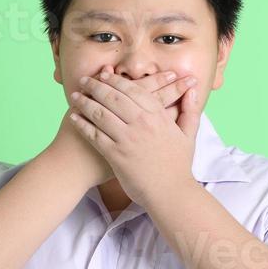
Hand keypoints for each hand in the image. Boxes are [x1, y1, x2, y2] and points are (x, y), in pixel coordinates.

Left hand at [45, 71, 193, 189]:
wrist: (171, 193)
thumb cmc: (179, 166)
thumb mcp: (189, 135)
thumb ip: (190, 110)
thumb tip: (193, 90)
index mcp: (158, 116)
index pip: (133, 90)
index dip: (116, 81)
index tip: (104, 75)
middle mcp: (141, 123)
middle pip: (113, 97)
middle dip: (96, 86)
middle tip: (84, 80)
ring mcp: (127, 139)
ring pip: (101, 113)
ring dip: (85, 102)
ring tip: (75, 97)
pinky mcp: (116, 155)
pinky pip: (94, 135)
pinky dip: (82, 125)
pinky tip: (74, 118)